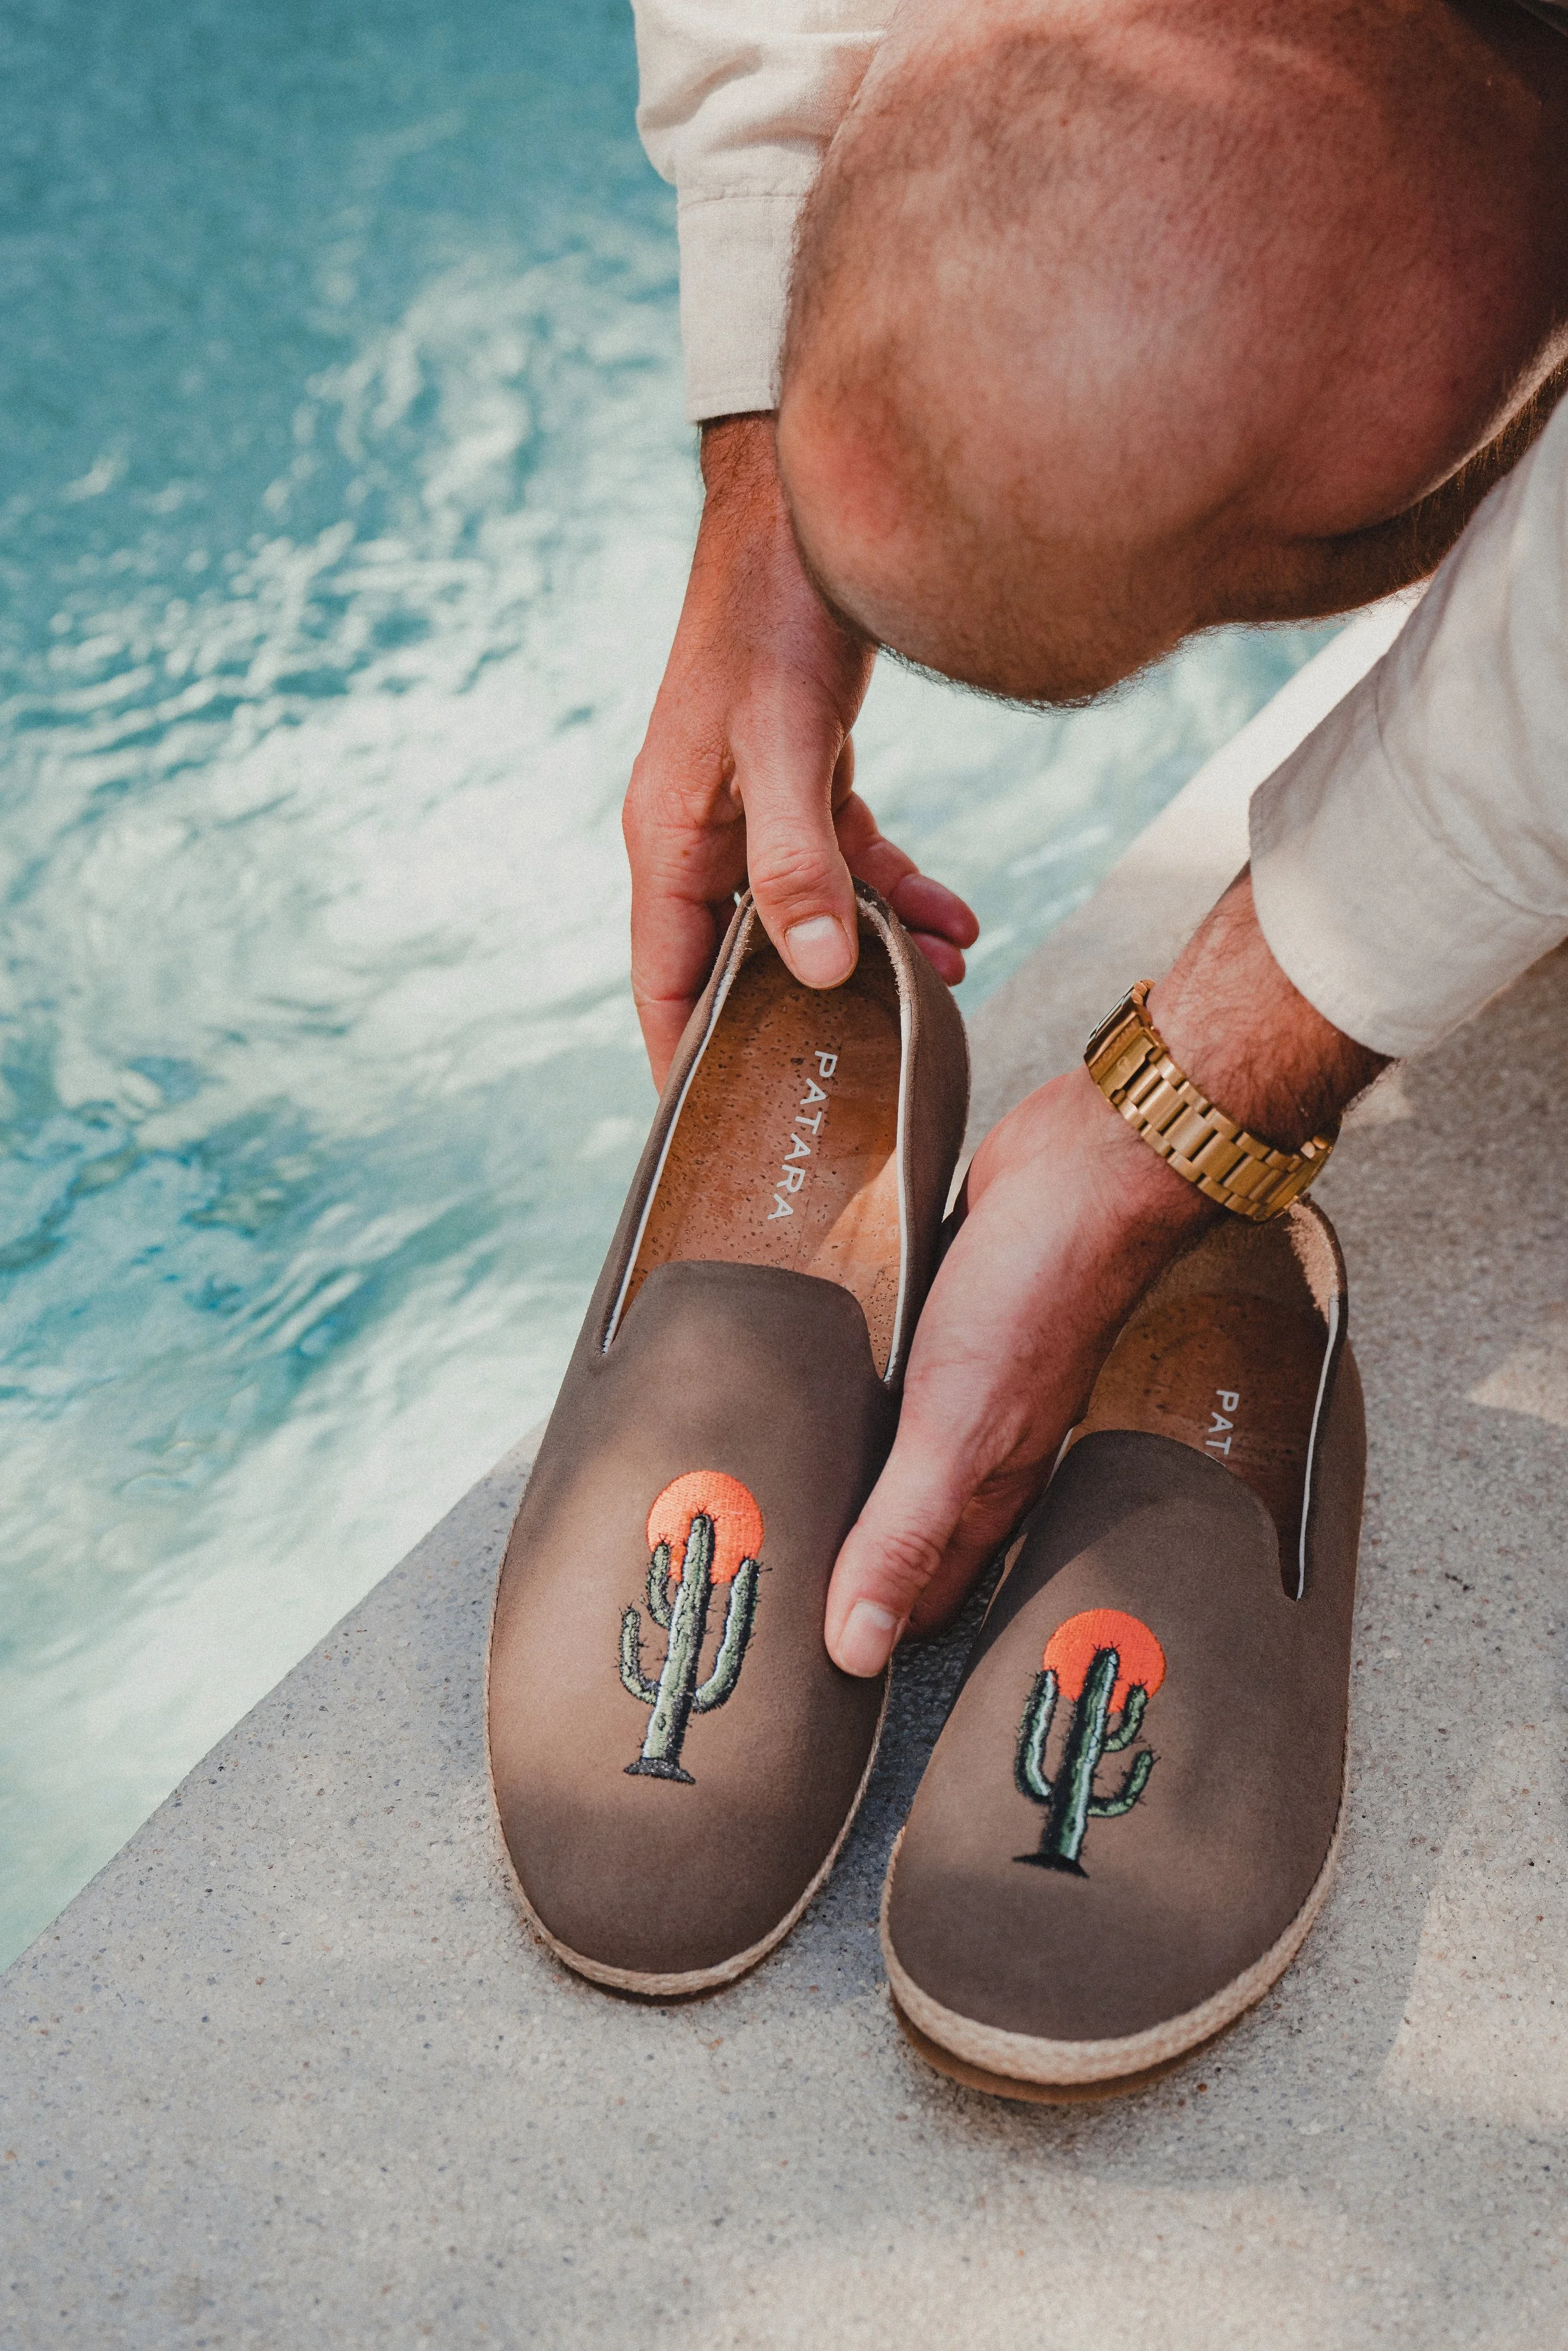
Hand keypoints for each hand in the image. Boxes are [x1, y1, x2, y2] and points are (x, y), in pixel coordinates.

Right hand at [624, 413, 978, 1083]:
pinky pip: (845, 861)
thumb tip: (821, 971)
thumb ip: (798, 862)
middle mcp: (700, 832)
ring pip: (807, 914)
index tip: (725, 1134)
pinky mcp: (798, 773)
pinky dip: (895, 893)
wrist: (805, 502)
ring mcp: (750, 805)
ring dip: (874, 955)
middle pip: (739, 960)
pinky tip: (956, 919)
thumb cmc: (773, 611)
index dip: (688, 1063)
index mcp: (668, 839)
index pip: (664, 983)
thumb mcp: (783, 742)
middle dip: (808, 1018)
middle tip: (871, 1079)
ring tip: (948, 985)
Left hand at [824, 871, 1388, 1674]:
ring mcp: (967, 1381)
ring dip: (847, 1485)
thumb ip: (901, 1536)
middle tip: (763, 1592)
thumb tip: (854, 1651)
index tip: (796, 1675)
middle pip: (909, 1535)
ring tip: (775, 1507)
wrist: (1089, 1167)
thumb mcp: (952, 1430)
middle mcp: (979, 1446)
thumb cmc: (1036, 1291)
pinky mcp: (947, 1319)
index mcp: (985, 1490)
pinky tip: (817, 1396)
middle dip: (849, 1571)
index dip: (864, 1640)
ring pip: (899, 1458)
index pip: (922, 1600)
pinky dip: (855, 1403)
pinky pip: (895, 1383)